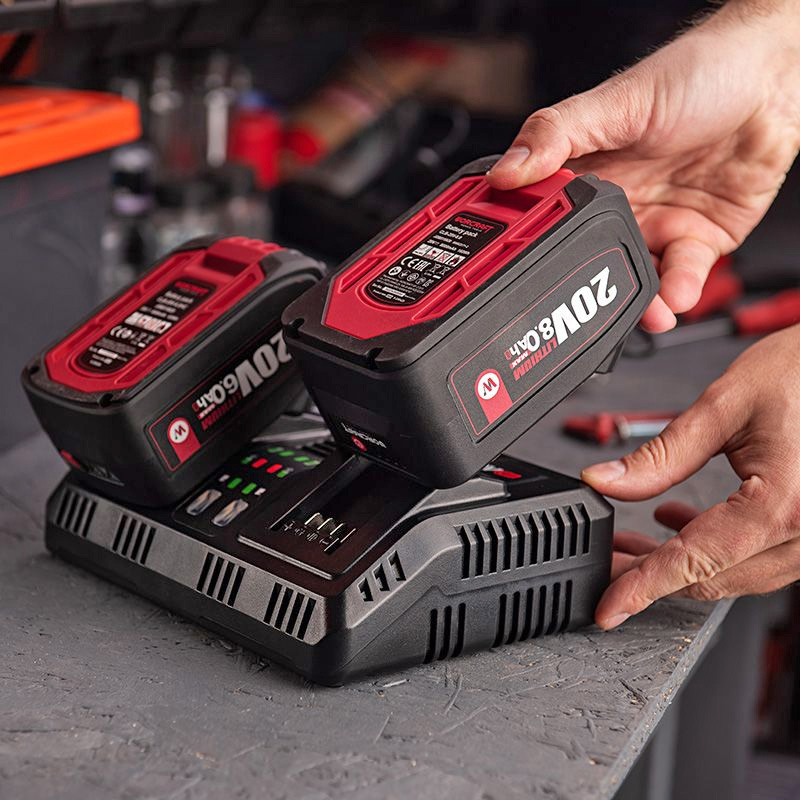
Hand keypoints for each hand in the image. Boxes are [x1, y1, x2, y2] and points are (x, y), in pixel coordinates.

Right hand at [486, 1, 799, 331]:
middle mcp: (619, 204)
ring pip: (631, 279)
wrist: (776, 79)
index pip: (545, 219)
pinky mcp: (696, 240)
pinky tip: (675, 293)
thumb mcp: (616, 102)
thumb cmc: (699, 74)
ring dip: (634, 303)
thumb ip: (557, 136)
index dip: (530, 246)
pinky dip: (677, 292)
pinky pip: (680, 277)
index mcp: (586, 174)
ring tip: (641, 312)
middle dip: (583, 292)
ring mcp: (656, 224)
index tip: (519, 270)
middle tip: (579, 310)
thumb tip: (504, 172)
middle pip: (587, 261)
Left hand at [581, 324, 799, 628]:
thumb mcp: (723, 407)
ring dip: (679, 563)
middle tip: (606, 559)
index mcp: (783, 506)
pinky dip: (711, 549)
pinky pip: (756, 557)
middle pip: (711, 578)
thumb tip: (604, 481)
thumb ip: (660, 456)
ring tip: (631, 541)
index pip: (694, 562)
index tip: (607, 608)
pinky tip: (677, 522)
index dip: (642, 588)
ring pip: (733, 574)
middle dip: (649, 575)